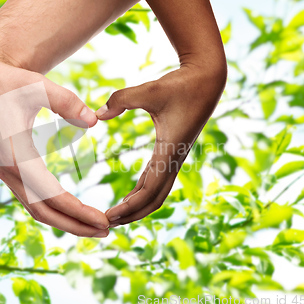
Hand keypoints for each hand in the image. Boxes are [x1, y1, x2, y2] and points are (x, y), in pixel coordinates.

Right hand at [0, 54, 109, 236]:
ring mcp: (6, 172)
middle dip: (75, 225)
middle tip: (106, 231)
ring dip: (64, 220)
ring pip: (36, 208)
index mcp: (14, 154)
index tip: (103, 221)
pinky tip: (72, 209)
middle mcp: (7, 169)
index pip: (50, 195)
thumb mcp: (36, 85)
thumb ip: (66, 101)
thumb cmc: (8, 82)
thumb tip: (94, 121)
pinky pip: (31, 197)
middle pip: (43, 211)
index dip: (78, 211)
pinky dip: (53, 208)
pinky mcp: (9, 169)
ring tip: (94, 226)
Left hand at [96, 64, 226, 225]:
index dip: (129, 207)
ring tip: (116, 215)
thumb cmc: (180, 84)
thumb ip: (121, 100)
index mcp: (169, 150)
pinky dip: (143, 190)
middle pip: (154, 199)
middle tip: (107, 224)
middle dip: (132, 214)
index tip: (109, 216)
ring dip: (138, 205)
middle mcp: (174, 158)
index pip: (148, 190)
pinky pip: (157, 178)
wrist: (207, 79)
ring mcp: (175, 156)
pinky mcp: (173, 151)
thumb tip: (97, 115)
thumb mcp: (149, 90)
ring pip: (157, 191)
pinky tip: (130, 195)